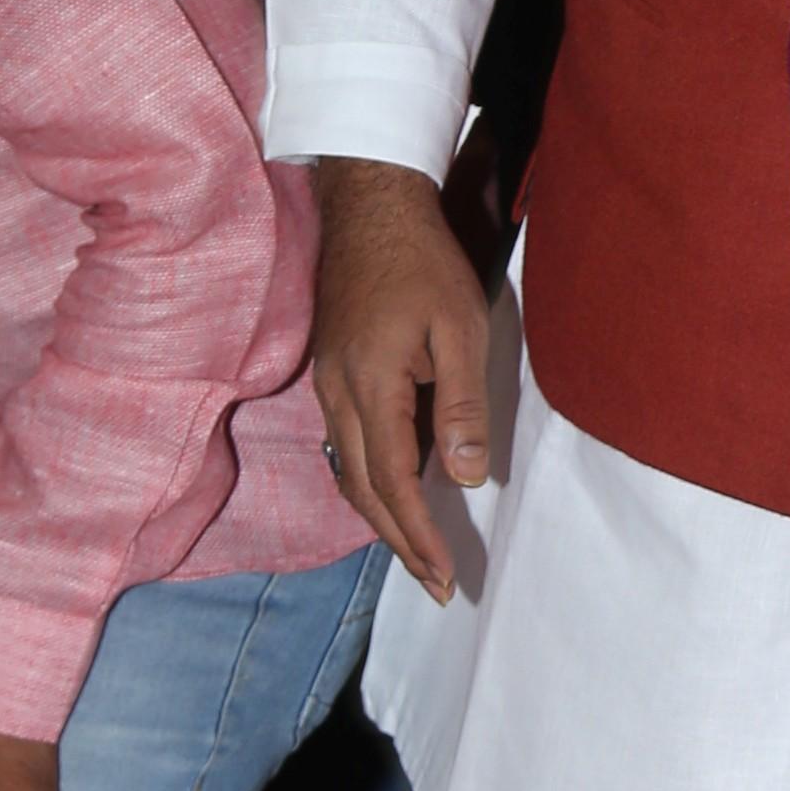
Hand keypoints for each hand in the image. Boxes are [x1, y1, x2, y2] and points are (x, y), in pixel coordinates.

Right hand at [311, 154, 493, 602]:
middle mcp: (336, 394)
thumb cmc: (422, 261)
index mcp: (369, 387)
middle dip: (399, 543)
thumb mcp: (459, 328)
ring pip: (346, 472)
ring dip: (380, 518)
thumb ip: (461, 405)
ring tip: (417, 554)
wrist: (369, 205)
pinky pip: (344, 445)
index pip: (391, 483)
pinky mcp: (331, 373)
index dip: (418, 536)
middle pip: (361, 490)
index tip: (444, 577)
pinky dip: (368, 483)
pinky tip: (394, 494)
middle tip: (436, 585)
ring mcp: (328, 384)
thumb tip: (462, 476)